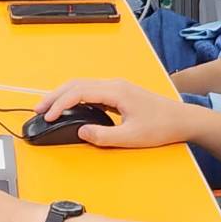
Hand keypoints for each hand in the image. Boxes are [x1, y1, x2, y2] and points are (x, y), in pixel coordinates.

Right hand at [36, 78, 194, 149]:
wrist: (182, 119)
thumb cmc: (161, 127)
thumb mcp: (132, 137)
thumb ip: (104, 136)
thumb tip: (81, 132)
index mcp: (116, 91)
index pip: (79, 92)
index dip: (60, 104)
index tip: (47, 116)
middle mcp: (114, 84)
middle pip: (76, 84)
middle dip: (55, 96)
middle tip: (38, 110)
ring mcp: (116, 87)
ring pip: (82, 85)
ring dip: (63, 95)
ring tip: (48, 108)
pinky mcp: (118, 93)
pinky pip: (90, 90)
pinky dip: (75, 97)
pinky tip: (69, 107)